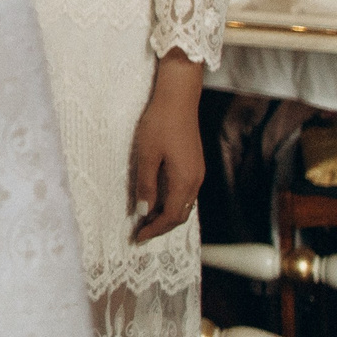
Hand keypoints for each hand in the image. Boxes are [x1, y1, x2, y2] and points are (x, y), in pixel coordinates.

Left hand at [129, 56, 205, 243]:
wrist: (178, 98)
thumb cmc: (160, 123)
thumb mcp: (146, 155)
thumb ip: (146, 184)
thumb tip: (144, 211)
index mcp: (185, 180)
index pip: (172, 216)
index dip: (155, 229)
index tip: (138, 237)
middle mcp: (195, 180)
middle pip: (181, 214)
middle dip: (161, 226)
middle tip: (140, 233)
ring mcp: (197, 172)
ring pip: (184, 204)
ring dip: (166, 215)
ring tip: (146, 220)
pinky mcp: (194, 164)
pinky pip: (185, 192)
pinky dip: (171, 202)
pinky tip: (157, 200)